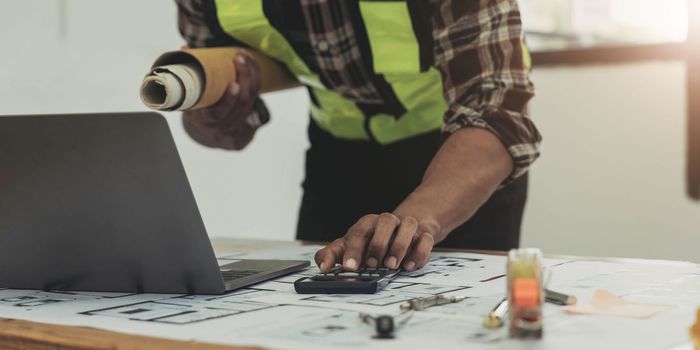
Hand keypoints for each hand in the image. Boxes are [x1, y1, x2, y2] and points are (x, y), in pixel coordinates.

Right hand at [182, 52, 260, 149]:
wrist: (208, 128)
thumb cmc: (194, 108)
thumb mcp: (186, 97)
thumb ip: (186, 76)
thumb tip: (184, 49)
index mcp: (206, 120)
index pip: (219, 113)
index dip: (228, 100)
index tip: (234, 85)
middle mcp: (225, 121)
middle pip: (241, 101)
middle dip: (244, 77)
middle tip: (238, 58)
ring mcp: (238, 116)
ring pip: (251, 95)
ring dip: (251, 72)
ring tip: (244, 54)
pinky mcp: (248, 108)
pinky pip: (256, 91)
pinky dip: (255, 74)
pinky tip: (251, 60)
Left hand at [314, 213, 436, 272]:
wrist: (399, 232)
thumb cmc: (370, 242)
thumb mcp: (348, 247)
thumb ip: (332, 255)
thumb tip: (322, 267)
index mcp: (367, 223)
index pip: (359, 232)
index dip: (353, 249)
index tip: (349, 267)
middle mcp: (387, 222)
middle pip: (384, 223)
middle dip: (378, 245)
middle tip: (372, 265)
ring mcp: (406, 227)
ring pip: (407, 226)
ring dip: (399, 246)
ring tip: (391, 265)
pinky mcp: (423, 235)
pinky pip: (425, 239)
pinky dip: (419, 252)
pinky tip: (409, 266)